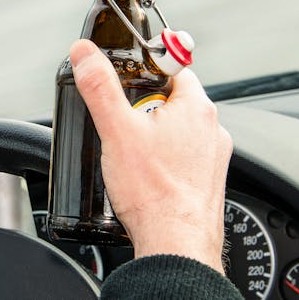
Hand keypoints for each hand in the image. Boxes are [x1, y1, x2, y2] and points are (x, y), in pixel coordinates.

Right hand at [69, 39, 232, 273]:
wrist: (175, 245)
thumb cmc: (155, 194)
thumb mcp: (116, 130)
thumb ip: (99, 86)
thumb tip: (85, 54)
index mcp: (196, 106)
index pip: (172, 68)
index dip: (143, 74)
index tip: (126, 86)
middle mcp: (213, 129)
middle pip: (171, 101)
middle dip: (144, 111)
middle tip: (124, 129)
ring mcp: (213, 158)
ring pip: (178, 133)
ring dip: (154, 139)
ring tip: (134, 159)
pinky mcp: (207, 182)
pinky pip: (183, 160)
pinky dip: (165, 164)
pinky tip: (148, 180)